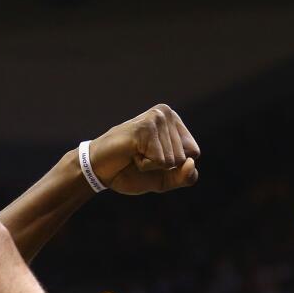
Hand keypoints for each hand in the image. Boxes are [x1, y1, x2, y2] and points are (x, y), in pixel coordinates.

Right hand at [85, 104, 199, 194]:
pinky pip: (160, 160)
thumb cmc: (131, 171)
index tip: (152, 157)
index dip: (173, 166)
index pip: (193, 153)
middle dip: (161, 166)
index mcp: (174, 121)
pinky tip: (131, 153)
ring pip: (172, 160)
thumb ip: (184, 177)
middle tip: (140, 156)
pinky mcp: (146, 127)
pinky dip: (145, 165)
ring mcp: (156, 118)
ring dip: (152, 165)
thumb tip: (191, 163)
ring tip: (135, 154)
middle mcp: (166, 114)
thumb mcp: (164, 179)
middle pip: (183, 157)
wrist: (99, 170)